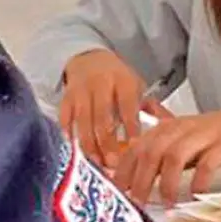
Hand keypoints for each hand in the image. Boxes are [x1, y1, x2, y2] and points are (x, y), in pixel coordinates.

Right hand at [59, 50, 156, 167]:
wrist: (89, 59)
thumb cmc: (117, 78)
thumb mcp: (135, 86)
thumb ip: (144, 108)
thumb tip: (154, 134)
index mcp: (122, 80)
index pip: (127, 107)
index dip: (130, 128)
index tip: (135, 148)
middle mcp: (100, 84)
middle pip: (103, 118)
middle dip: (108, 144)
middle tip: (113, 163)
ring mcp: (81, 91)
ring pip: (83, 122)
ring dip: (90, 145)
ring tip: (97, 162)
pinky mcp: (67, 97)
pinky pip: (66, 118)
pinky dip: (70, 134)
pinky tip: (77, 148)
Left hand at [114, 107, 220, 204]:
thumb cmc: (212, 136)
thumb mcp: (180, 138)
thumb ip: (156, 150)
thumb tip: (130, 171)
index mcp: (167, 128)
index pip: (137, 147)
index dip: (124, 169)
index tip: (117, 191)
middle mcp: (181, 130)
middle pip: (152, 151)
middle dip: (141, 179)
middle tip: (137, 202)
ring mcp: (202, 136)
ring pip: (175, 156)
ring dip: (166, 182)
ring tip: (166, 202)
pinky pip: (207, 163)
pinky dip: (199, 180)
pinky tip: (195, 194)